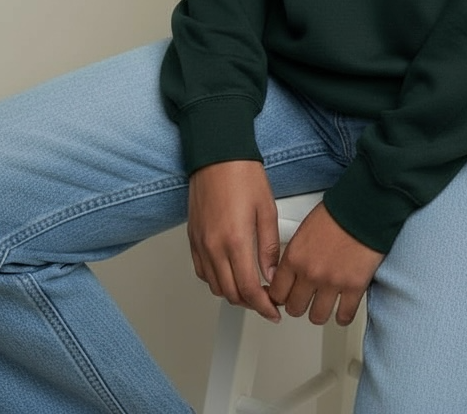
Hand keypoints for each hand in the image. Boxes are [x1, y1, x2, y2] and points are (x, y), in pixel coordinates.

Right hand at [187, 160, 281, 322]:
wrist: (217, 154)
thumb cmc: (242, 174)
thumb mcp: (266, 209)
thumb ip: (269, 247)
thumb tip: (271, 274)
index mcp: (236, 240)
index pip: (248, 290)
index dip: (263, 306)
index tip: (273, 311)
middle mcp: (214, 246)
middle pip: (230, 293)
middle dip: (250, 303)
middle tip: (266, 301)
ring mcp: (201, 243)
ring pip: (214, 286)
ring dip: (232, 293)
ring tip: (250, 288)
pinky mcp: (193, 237)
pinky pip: (201, 271)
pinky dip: (215, 280)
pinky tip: (228, 273)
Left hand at [268, 201, 383, 325]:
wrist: (364, 207)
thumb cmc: (337, 213)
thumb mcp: (304, 230)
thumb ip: (295, 254)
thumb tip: (289, 272)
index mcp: (294, 256)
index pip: (276, 292)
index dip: (280, 296)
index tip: (284, 296)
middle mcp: (310, 273)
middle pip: (294, 308)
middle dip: (299, 304)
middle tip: (304, 299)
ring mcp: (332, 282)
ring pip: (316, 317)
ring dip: (320, 311)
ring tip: (324, 304)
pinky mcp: (354, 287)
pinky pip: (344, 316)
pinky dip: (343, 315)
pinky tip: (342, 308)